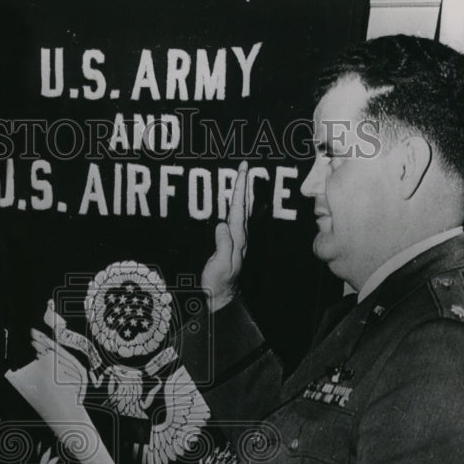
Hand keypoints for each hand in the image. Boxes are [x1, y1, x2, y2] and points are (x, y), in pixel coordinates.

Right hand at [201, 160, 250, 311]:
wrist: (221, 296)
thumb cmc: (218, 282)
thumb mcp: (220, 265)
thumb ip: (223, 244)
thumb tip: (222, 224)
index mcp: (237, 238)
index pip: (239, 208)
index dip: (240, 188)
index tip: (242, 171)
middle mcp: (239, 237)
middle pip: (243, 206)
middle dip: (244, 185)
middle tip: (244, 167)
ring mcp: (237, 240)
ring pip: (241, 211)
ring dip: (242, 194)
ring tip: (243, 179)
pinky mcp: (231, 244)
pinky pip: (236, 219)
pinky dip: (237, 206)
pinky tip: (237, 203)